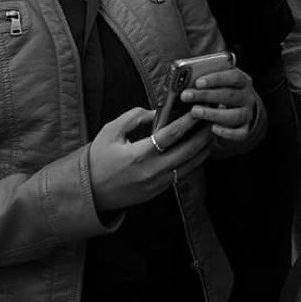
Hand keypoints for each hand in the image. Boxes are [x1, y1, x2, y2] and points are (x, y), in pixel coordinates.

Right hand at [88, 106, 211, 212]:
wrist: (87, 193)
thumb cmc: (97, 160)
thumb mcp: (110, 132)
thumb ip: (134, 117)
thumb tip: (157, 111)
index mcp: (138, 155)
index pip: (171, 135)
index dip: (187, 120)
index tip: (199, 108)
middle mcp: (151, 172)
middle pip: (188, 151)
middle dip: (204, 134)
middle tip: (213, 118)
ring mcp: (156, 184)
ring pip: (189, 165)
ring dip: (203, 148)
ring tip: (212, 132)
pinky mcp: (157, 192)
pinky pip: (181, 174)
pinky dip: (193, 161)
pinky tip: (198, 149)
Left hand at [179, 66, 257, 142]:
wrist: (242, 111)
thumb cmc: (224, 94)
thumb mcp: (221, 83)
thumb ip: (208, 80)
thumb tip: (184, 77)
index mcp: (242, 81)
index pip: (233, 77)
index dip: (216, 79)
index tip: (198, 82)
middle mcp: (247, 97)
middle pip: (229, 95)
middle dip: (206, 95)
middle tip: (186, 96)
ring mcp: (247, 114)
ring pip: (234, 115)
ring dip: (214, 113)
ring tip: (195, 111)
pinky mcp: (245, 130)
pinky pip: (239, 133)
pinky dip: (227, 132)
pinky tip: (213, 129)